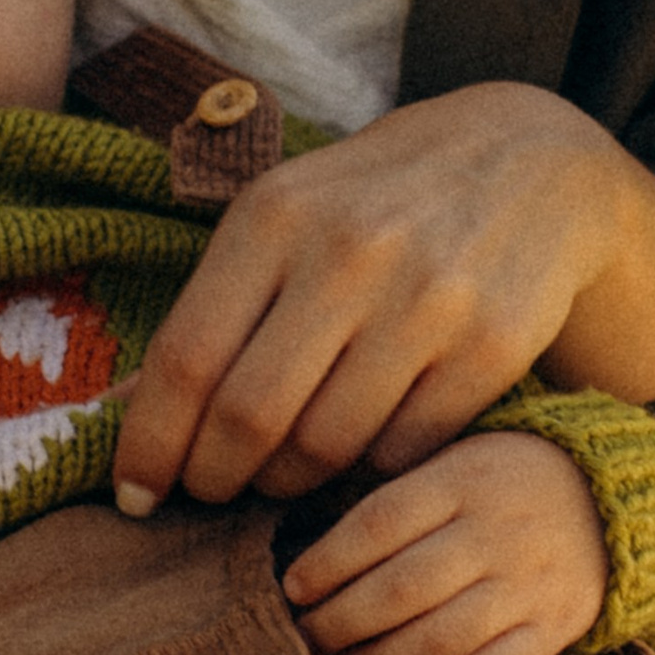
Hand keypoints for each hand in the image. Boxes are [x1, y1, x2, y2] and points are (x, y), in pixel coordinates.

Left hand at [112, 82, 654, 510]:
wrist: (526, 160)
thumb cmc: (375, 200)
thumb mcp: (285, 215)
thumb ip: (213, 304)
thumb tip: (128, 410)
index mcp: (276, 215)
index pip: (188, 357)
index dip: (150, 442)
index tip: (132, 494)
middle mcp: (349, 253)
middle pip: (249, 415)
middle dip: (215, 476)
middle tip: (211, 491)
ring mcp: (428, 299)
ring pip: (325, 445)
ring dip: (288, 479)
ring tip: (281, 468)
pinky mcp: (492, 344)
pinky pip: (403, 450)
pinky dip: (367, 469)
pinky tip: (360, 445)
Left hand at [279, 430, 608, 654]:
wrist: (605, 502)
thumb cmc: (497, 482)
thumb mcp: (451, 460)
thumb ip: (395, 499)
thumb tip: (311, 558)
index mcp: (463, 479)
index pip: (379, 523)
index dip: (327, 562)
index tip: (292, 587)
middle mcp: (497, 533)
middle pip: (402, 588)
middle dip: (340, 621)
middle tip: (303, 636)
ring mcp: (529, 586)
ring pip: (440, 639)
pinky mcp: (555, 630)